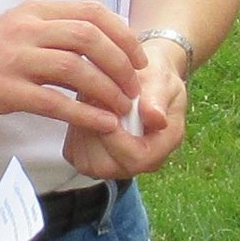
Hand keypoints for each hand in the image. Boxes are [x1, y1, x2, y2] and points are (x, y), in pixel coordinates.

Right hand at [0, 1, 146, 132]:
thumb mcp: (13, 30)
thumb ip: (50, 32)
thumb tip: (93, 43)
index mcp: (33, 12)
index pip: (91, 12)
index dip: (123, 33)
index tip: (137, 57)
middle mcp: (26, 29)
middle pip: (90, 37)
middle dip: (122, 62)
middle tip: (134, 87)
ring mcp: (14, 59)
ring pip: (76, 68)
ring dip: (108, 90)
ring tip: (122, 108)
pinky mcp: (3, 90)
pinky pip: (54, 102)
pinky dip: (84, 114)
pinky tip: (102, 124)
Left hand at [61, 45, 188, 180]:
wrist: (140, 74)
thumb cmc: (152, 76)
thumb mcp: (160, 78)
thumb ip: (157, 98)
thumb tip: (156, 118)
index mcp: (164, 144)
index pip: (137, 158)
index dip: (117, 136)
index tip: (107, 107)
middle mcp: (143, 161)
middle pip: (108, 166)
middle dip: (95, 132)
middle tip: (94, 102)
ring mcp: (119, 162)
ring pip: (88, 163)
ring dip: (83, 131)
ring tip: (91, 104)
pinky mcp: (96, 158)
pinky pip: (75, 155)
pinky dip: (75, 133)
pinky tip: (85, 111)